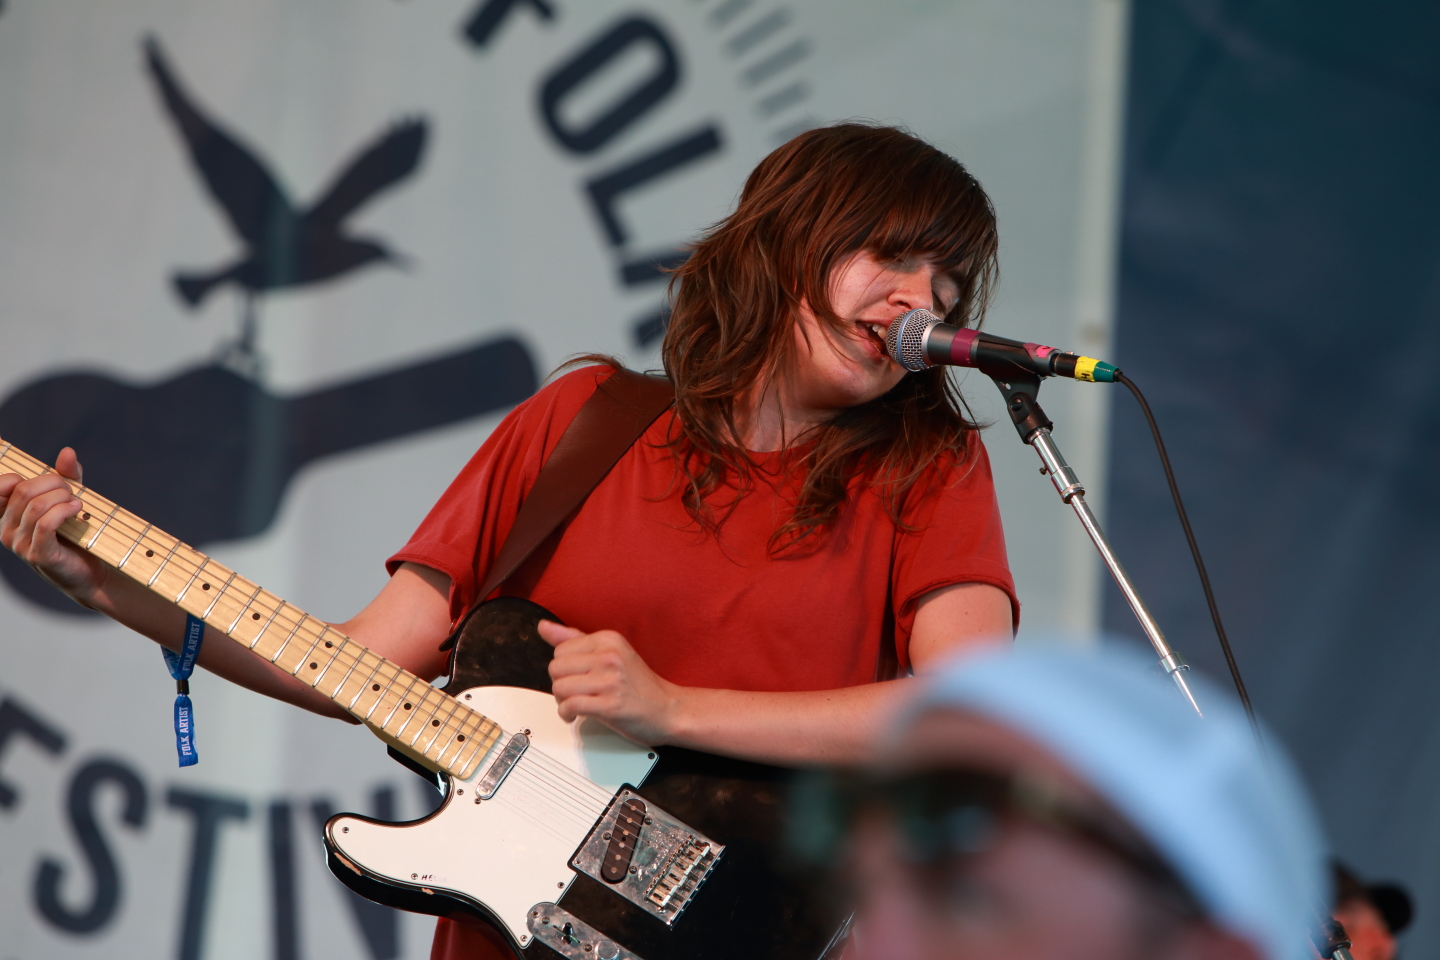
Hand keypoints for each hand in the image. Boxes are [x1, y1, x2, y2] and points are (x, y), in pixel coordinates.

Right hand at [0, 447, 106, 603]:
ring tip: (77, 502)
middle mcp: (6, 530)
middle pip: (23, 491)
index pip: (0, 486)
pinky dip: (64, 511)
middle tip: (72, 491)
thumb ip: (67, 476)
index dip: (20, 477)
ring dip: (62, 497)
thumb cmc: (75, 534)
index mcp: (6, 515)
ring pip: (35, 506)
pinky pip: (45, 524)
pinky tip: (78, 509)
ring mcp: (19, 544)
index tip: (49, 481)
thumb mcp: (69, 499)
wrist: (90, 571)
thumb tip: (67, 452)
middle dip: (53, 483)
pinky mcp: (38, 555)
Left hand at [538, 620, 683, 746]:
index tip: (576, 677)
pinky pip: (570, 705)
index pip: (560, 649)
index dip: (564, 668)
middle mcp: (609, 656)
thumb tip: (544, 627)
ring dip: (562, 702)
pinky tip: (576, 716)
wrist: (669, 710)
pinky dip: (567, 714)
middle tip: (575, 693)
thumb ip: (574, 639)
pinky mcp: (610, 705)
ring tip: (576, 705)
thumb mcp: (610, 652)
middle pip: (556, 668)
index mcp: (608, 639)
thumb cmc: (640, 685)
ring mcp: (611, 680)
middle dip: (560, 685)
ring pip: (559, 687)